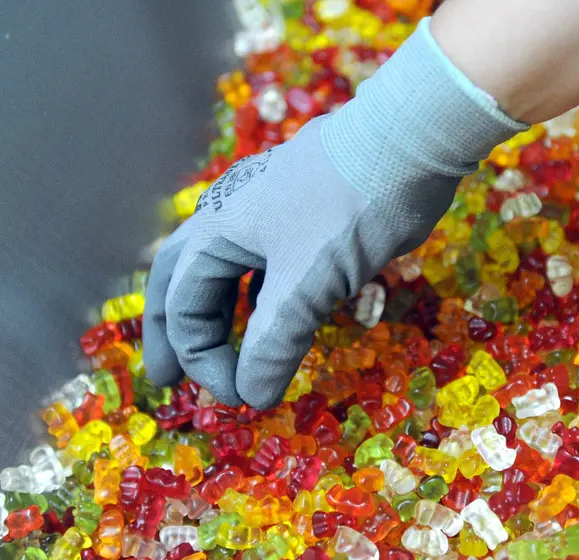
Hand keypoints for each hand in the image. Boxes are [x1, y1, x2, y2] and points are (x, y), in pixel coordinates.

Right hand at [142, 18, 524, 407]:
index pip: (184, 305)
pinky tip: (276, 317)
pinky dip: (262, 297)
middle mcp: (233, 217)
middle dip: (175, 332)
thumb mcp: (310, 281)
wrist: (411, 142)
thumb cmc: (353, 208)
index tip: (237, 398)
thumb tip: (251, 396)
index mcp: (218, 228)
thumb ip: (275, 341)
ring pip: (227, 270)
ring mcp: (269, 213)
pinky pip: (267, 263)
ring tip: (220, 352)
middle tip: (167, 378)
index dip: (202, 358)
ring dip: (220, 314)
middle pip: (184, 280)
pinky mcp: (306, 217)